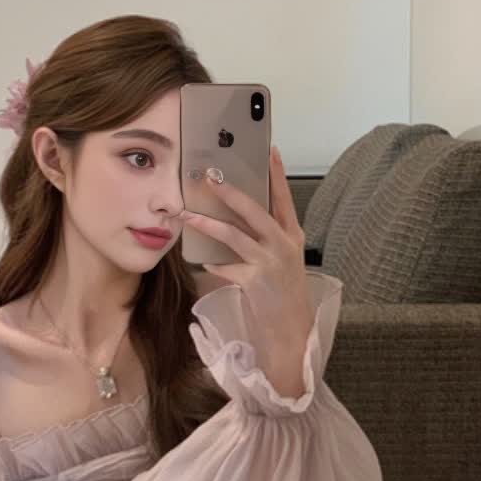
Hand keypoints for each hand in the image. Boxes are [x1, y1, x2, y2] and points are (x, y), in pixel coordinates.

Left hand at [179, 145, 311, 332]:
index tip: (269, 150)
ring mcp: (270, 263)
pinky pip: (226, 267)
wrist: (290, 331)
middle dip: (230, 193)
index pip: (284, 198)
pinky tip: (204, 261)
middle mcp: (284, 245)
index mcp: (292, 235)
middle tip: (210, 179)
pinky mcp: (254, 282)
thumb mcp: (282, 259)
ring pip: (234, 235)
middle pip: (255, 211)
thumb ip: (265, 237)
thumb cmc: (282, 292)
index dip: (276, 174)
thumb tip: (237, 215)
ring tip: (188, 214)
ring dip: (207, 223)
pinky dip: (213, 264)